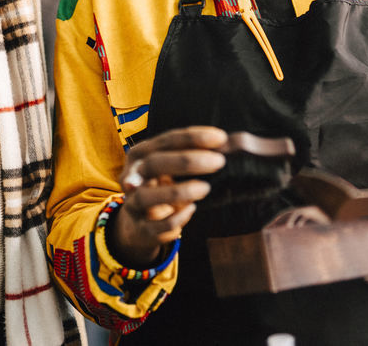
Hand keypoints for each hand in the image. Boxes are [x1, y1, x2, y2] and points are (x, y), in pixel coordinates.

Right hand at [109, 126, 227, 268]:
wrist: (139, 225)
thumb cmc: (163, 188)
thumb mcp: (172, 169)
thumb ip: (197, 154)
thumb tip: (235, 143)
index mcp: (141, 154)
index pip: (166, 140)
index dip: (193, 137)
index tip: (221, 138)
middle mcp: (132, 177)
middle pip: (154, 163)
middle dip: (187, 161)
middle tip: (219, 162)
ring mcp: (134, 204)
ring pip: (146, 196)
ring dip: (179, 191)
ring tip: (206, 188)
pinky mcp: (142, 229)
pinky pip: (156, 225)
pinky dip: (177, 217)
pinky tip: (192, 208)